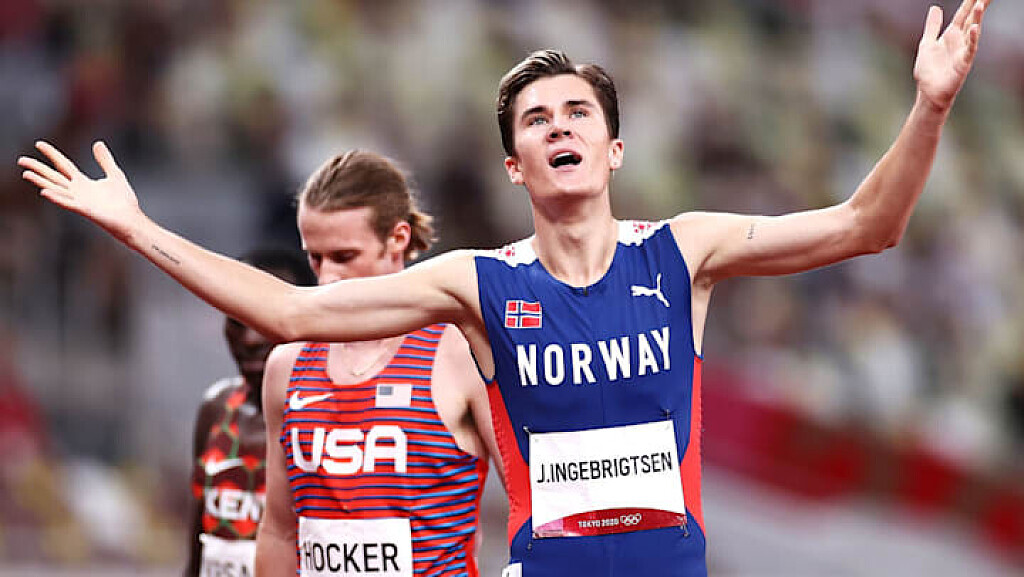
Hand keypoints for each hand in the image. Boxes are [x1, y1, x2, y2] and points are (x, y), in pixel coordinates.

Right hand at [19, 141, 144, 240]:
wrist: (131, 219)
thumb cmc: (123, 201)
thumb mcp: (114, 174)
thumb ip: (105, 160)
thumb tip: (97, 143)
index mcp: (83, 183)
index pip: (63, 165)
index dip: (52, 154)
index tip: (39, 144)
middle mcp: (77, 192)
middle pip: (53, 177)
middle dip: (38, 168)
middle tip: (21, 160)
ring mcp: (79, 201)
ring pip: (56, 189)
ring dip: (41, 182)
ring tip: (26, 174)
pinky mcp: (85, 210)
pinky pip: (67, 203)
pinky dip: (56, 197)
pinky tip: (44, 191)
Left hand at [914, 0, 990, 112]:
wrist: (928, 93)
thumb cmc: (929, 71)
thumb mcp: (927, 44)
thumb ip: (932, 26)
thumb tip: (935, 8)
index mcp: (951, 35)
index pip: (962, 14)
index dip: (969, 2)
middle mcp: (960, 41)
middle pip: (971, 19)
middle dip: (978, 6)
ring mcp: (963, 51)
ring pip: (973, 31)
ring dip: (977, 18)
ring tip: (980, 5)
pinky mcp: (963, 63)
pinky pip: (970, 49)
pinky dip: (972, 39)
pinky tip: (974, 29)